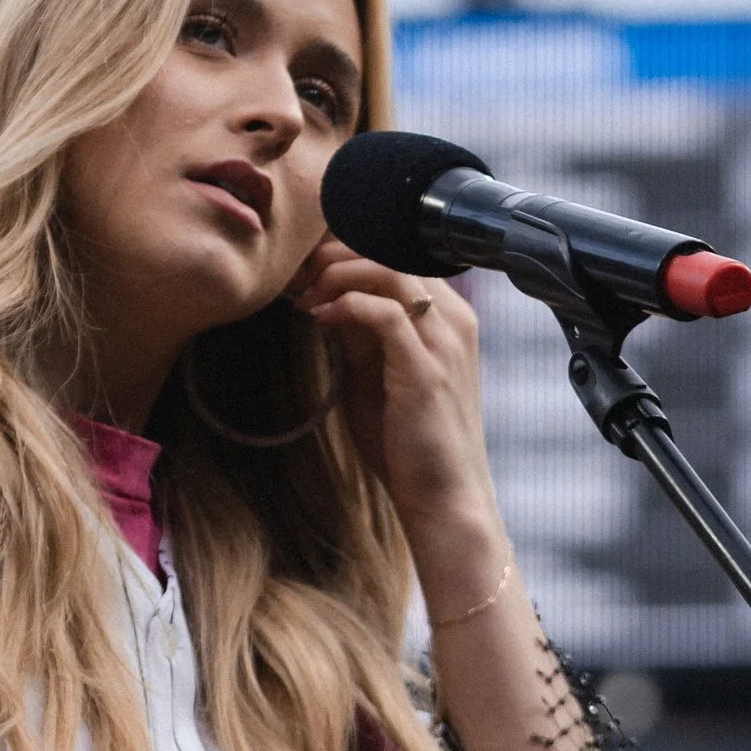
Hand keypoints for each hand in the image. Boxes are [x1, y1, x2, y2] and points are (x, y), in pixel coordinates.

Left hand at [285, 237, 501, 560]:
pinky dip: (346, 305)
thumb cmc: (409, 444)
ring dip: (336, 274)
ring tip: (304, 294)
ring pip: (389, 269)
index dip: (346, 251)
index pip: (397, 254)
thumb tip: (327, 299)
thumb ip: (360, 336)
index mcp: (447, 316)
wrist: (444, 500)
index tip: (305, 270)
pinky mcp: (426, 368)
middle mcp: (454, 319)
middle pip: (392, 249)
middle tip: (296, 276)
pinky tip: (320, 318)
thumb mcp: (377, 376)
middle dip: (335, 254)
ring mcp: (445, 341)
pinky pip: (384, 312)